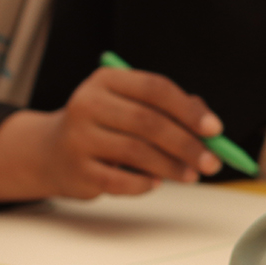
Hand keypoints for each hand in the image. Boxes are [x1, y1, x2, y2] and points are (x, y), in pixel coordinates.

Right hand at [0, 66, 223, 201]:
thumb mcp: (133, 106)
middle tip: (212, 162)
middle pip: (149, 122)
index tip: (215, 130)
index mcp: (107, 81)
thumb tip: (211, 129)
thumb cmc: (107, 126)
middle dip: (187, 144)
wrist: (50, 152)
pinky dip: (145, 184)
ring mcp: (78, 137)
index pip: (155, 89)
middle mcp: (88, 104)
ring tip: (191, 176)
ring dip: (172, 167)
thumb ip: (172, 109)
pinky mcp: (76, 169)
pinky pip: (120, 180)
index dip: (189, 110)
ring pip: (137, 152)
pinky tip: (156, 183)